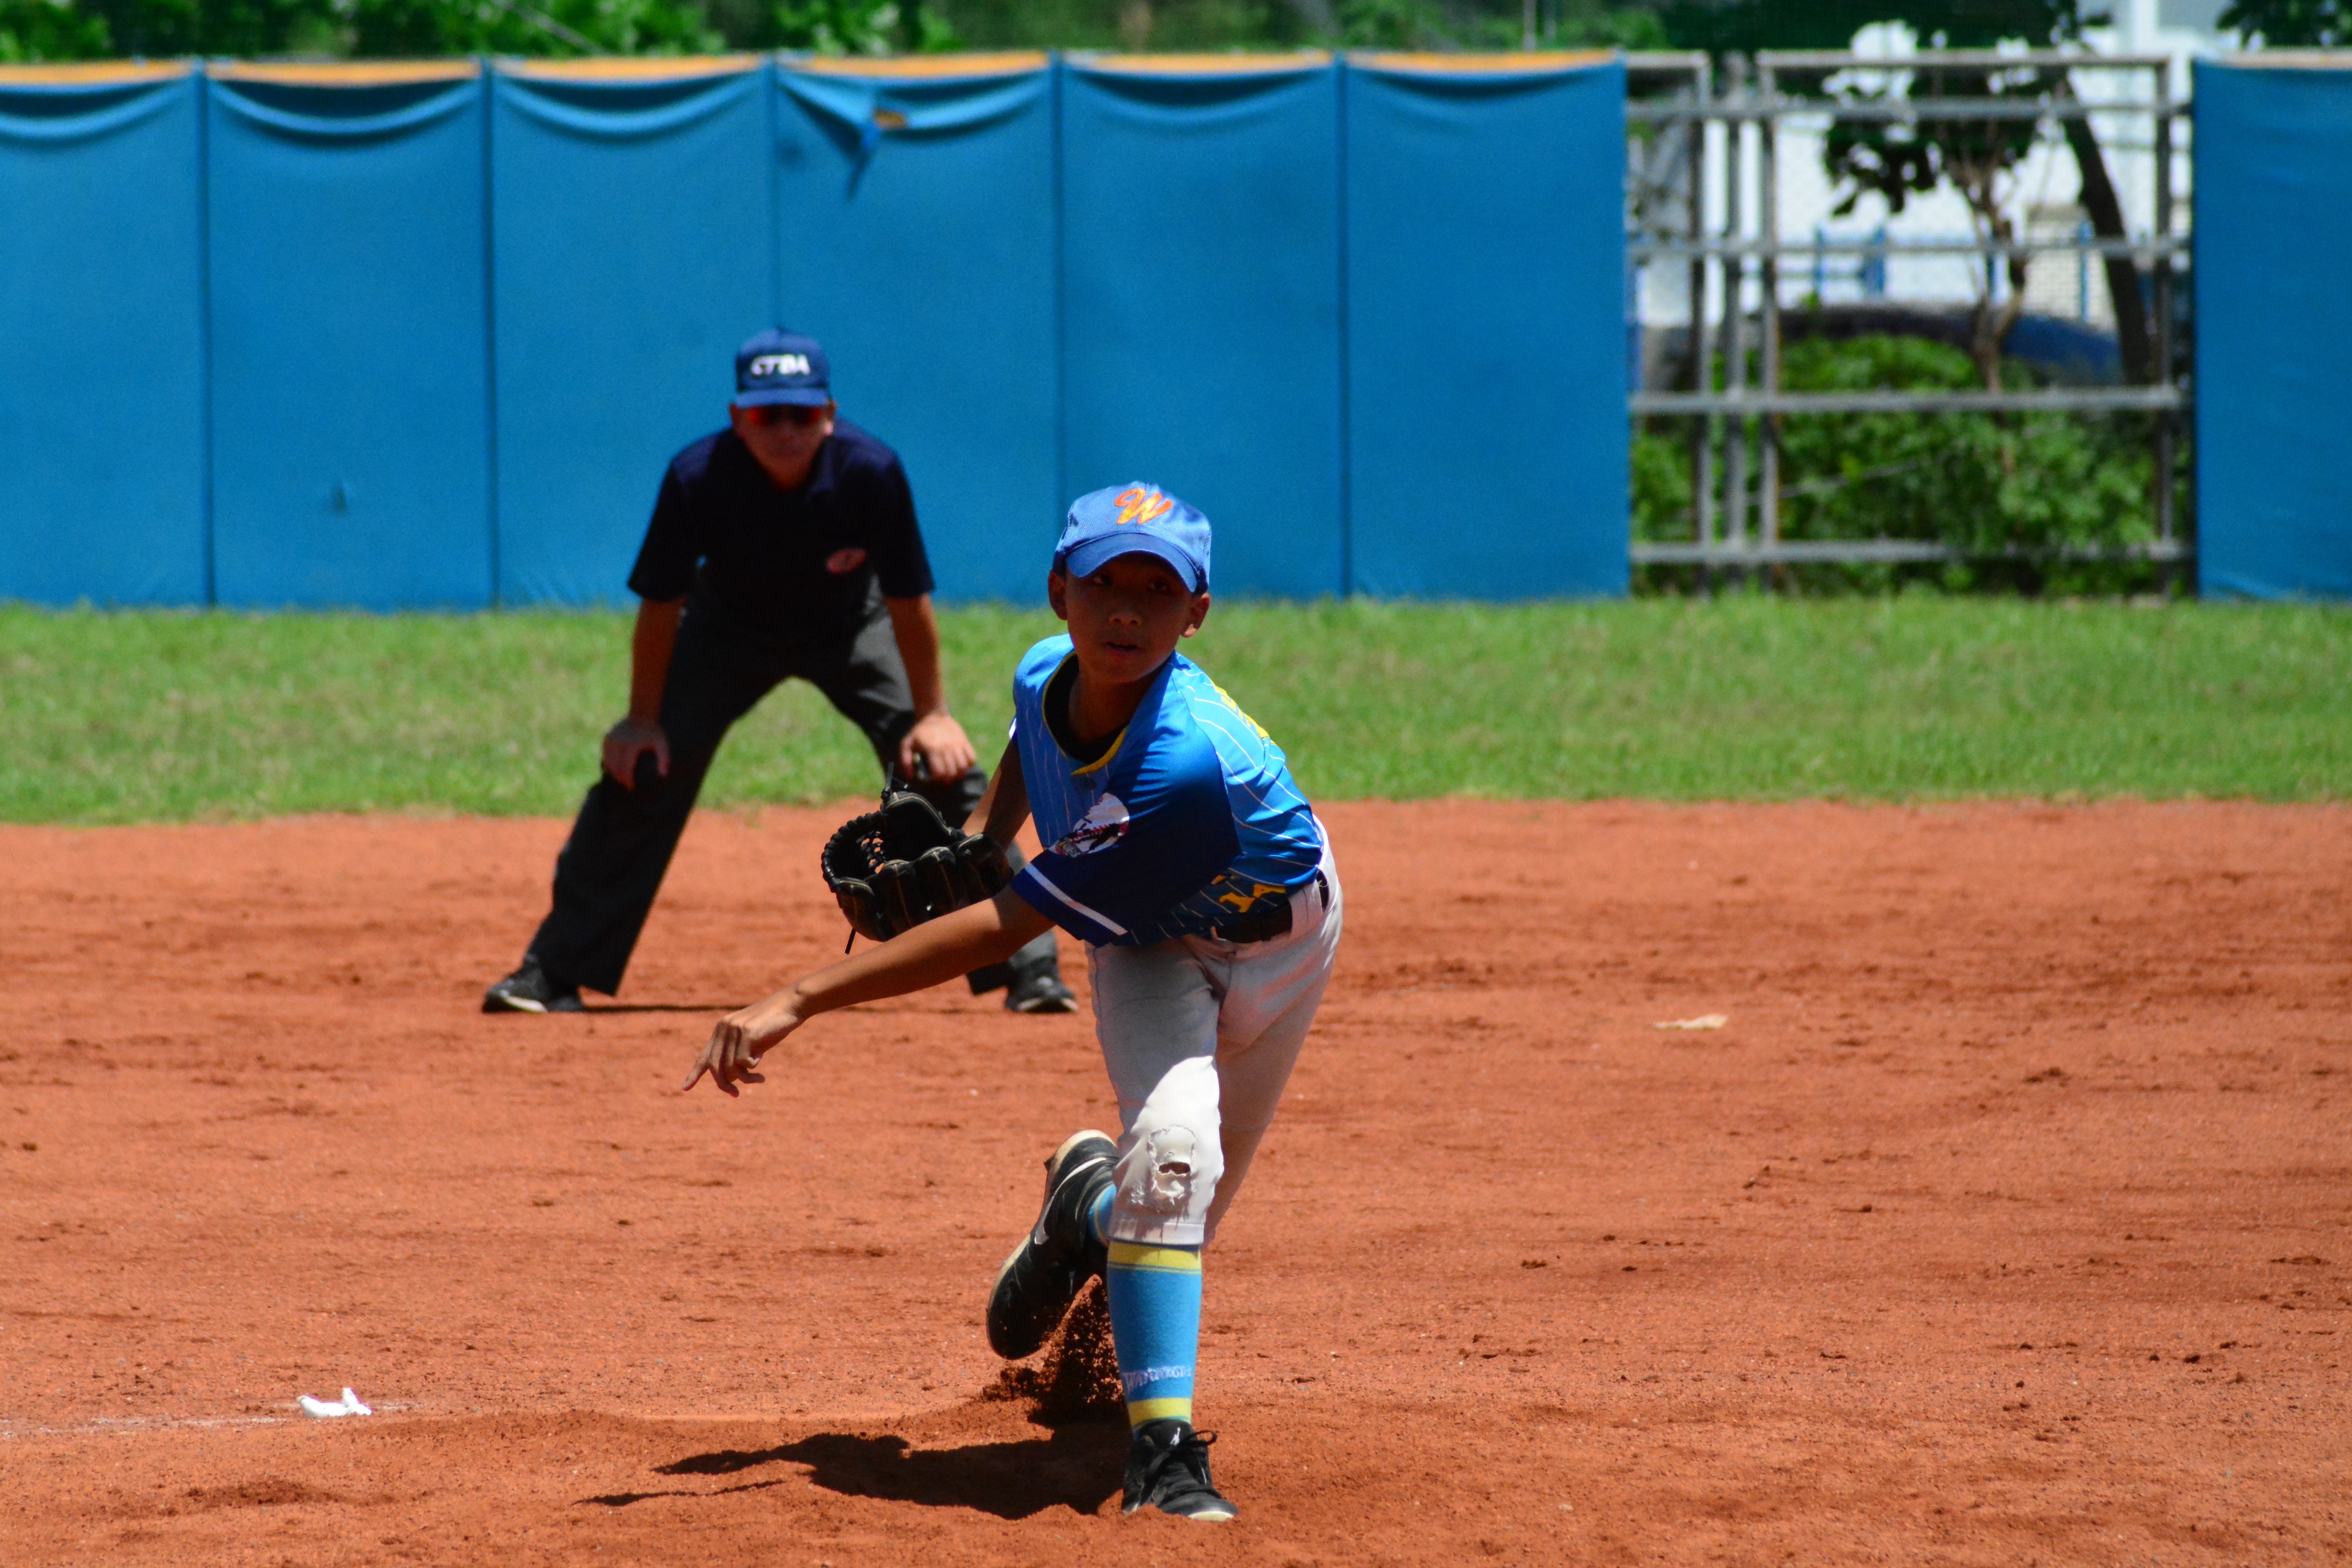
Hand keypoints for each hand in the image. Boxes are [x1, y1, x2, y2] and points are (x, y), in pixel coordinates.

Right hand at [603, 716, 668, 788]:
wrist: (641, 715)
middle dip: (620, 778)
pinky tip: (614, 771)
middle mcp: (619, 742)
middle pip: (616, 766)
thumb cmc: (653, 732)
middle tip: (626, 786)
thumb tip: (663, 775)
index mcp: (632, 744)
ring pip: (608, 762)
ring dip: (613, 773)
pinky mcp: (607, 738)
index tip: (631, 787)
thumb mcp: (662, 744)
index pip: (626, 767)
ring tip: (621, 780)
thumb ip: (664, 759)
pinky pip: (605, 755)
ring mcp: (611, 740)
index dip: (627, 779)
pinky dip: (609, 764)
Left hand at [681, 990, 805, 1096]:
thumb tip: (730, 1079)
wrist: (791, 1004)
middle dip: (723, 1084)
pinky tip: (761, 1062)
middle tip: (735, 1095)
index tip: (685, 1088)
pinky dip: (753, 1069)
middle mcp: (724, 1028)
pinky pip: (744, 1062)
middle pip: (715, 1066)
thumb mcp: (752, 1042)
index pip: (704, 1056)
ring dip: (745, 1079)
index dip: (694, 1074)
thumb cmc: (774, 1024)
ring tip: (759, 1079)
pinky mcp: (747, 1033)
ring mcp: (734, 1029)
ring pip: (730, 1067)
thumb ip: (739, 1056)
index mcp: (722, 1029)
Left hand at [898, 711, 974, 783]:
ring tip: (954, 774)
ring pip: (963, 767)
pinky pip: (972, 758)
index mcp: (932, 749)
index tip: (934, 778)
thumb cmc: (918, 732)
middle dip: (948, 780)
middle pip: (952, 772)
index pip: (940, 772)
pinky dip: (969, 765)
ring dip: (959, 774)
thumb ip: (906, 761)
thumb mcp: (906, 744)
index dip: (937, 779)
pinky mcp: (964, 741)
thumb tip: (911, 777)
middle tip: (944, 779)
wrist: (933, 715)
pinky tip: (962, 765)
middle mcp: (946, 747)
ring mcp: (957, 744)